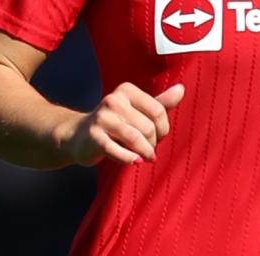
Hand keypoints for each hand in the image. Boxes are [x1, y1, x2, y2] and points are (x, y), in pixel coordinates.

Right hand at [59, 82, 184, 165]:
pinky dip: (129, 159)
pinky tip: (134, 162)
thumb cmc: (114, 125)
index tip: (157, 137)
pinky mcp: (94, 137)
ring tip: (144, 158)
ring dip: (144, 153)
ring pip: (135, 139)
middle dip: (153, 143)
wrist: (78, 136)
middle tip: (148, 149)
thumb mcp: (137, 111)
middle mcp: (113, 100)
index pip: (158, 111)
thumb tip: (181, 89)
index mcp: (126, 90)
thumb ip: (160, 103)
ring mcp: (102, 119)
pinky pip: (117, 151)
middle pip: (148, 127)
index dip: (163, 129)